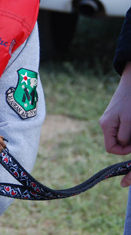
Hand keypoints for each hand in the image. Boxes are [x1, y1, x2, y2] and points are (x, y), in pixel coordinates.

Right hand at [100, 63, 130, 185]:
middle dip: (127, 142)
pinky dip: (129, 128)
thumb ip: (124, 136)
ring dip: (129, 135)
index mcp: (106, 126)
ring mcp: (110, 119)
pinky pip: (121, 128)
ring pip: (119, 135)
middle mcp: (105, 123)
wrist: (130, 83)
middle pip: (115, 142)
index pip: (110, 148)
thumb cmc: (130, 101)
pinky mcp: (115, 115)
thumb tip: (123, 144)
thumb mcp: (129, 121)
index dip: (123, 150)